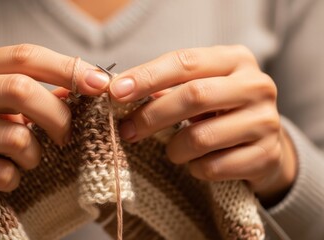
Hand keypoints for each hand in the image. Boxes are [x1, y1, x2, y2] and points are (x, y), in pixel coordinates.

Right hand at [0, 44, 109, 219]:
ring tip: (28, 160)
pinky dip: (16, 180)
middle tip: (67, 137)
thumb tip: (96, 85)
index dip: (66, 69)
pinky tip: (8, 178)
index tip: (101, 86)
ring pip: (14, 137)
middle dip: (57, 116)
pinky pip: (0, 173)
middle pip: (19, 89)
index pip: (25, 56)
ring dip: (35, 156)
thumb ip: (46, 92)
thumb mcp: (14, 105)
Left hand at [110, 45, 296, 201]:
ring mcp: (266, 122)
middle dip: (152, 116)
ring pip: (201, 137)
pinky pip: (214, 167)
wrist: (261, 143)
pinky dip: (195, 169)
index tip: (115, 92)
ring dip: (174, 149)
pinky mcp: (267, 156)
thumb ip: (165, 87)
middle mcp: (257, 85)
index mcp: (235, 59)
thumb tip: (119, 92)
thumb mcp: (198, 88)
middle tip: (126, 131)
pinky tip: (196, 163)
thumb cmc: (217, 110)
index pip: (185, 62)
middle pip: (194, 96)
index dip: (147, 77)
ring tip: (172, 151)